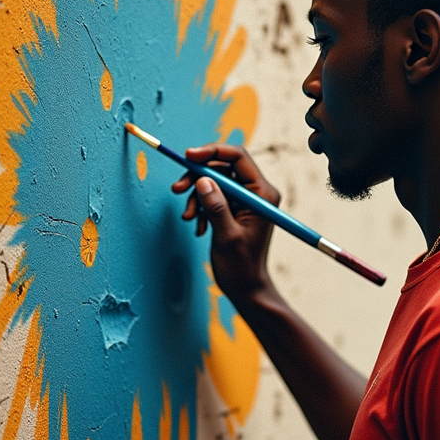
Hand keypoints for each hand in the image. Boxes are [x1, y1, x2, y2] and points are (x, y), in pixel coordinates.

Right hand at [171, 143, 280, 304]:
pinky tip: (199, 228)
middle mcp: (256, 192)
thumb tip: (203, 181)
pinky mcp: (234, 209)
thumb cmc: (241, 267)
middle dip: (198, 178)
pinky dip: (200, 208)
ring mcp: (245, 200)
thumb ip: (216, 207)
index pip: (238, 157)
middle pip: (222, 167)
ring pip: (214, 182)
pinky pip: (212, 197)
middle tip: (176, 189)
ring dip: (196, 197)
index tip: (188, 156)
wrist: (245, 288)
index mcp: (263, 194)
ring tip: (189, 218)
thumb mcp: (227, 236)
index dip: (212, 152)